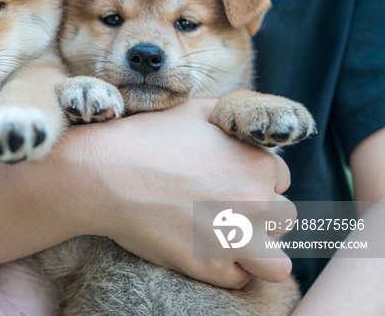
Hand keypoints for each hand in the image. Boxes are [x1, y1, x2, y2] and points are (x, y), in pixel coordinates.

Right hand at [65, 98, 292, 288]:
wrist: (105, 174)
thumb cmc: (147, 138)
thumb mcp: (196, 110)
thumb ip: (234, 117)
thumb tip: (247, 128)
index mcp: (258, 164)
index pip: (280, 179)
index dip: (255, 180)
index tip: (229, 182)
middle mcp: (257, 203)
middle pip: (283, 218)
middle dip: (261, 214)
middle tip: (227, 209)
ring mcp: (236, 239)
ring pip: (276, 263)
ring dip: (259, 252)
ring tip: (232, 241)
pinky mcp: (210, 266)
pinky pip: (239, 279)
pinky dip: (225, 268)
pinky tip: (204, 250)